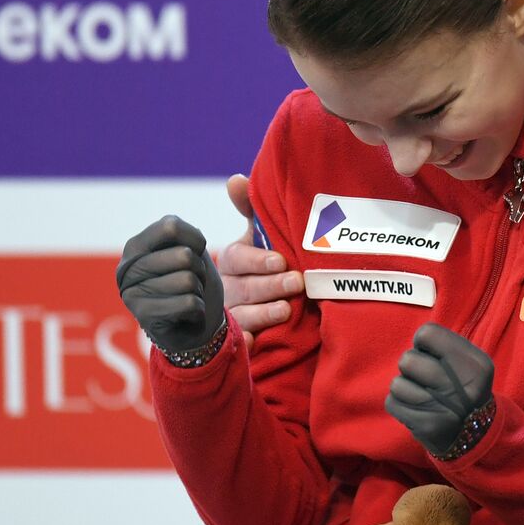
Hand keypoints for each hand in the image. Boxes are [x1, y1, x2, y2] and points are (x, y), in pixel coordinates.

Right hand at [117, 214, 224, 351]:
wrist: (195, 325)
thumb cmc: (196, 279)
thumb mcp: (192, 247)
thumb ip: (198, 223)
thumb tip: (236, 179)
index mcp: (137, 244)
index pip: (171, 227)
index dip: (195, 240)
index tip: (195, 253)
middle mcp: (126, 268)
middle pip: (183, 255)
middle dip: (198, 270)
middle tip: (191, 281)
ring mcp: (131, 294)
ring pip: (187, 280)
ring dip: (198, 290)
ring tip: (188, 296)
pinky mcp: (144, 318)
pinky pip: (188, 303)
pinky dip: (198, 309)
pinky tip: (187, 313)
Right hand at [217, 173, 302, 348]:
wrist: (260, 308)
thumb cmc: (264, 265)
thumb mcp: (260, 238)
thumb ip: (253, 210)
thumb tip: (234, 179)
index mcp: (232, 262)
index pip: (237, 258)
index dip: (258, 260)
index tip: (281, 261)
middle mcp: (226, 289)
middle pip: (242, 288)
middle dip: (270, 285)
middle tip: (296, 283)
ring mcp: (230, 317)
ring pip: (241, 316)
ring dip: (263, 313)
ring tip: (286, 310)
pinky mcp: (237, 341)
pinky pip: (238, 345)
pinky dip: (246, 343)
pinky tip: (256, 341)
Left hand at [385, 323, 494, 456]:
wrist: (475, 435)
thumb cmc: (464, 388)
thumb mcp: (469, 362)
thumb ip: (444, 344)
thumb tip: (416, 338)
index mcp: (475, 364)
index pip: (428, 334)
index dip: (422, 342)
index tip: (429, 353)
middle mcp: (462, 386)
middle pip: (408, 360)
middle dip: (411, 366)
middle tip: (425, 377)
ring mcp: (444, 408)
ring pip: (397, 383)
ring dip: (404, 386)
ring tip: (420, 393)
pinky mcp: (426, 426)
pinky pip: (392, 403)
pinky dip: (399, 404)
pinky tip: (415, 408)